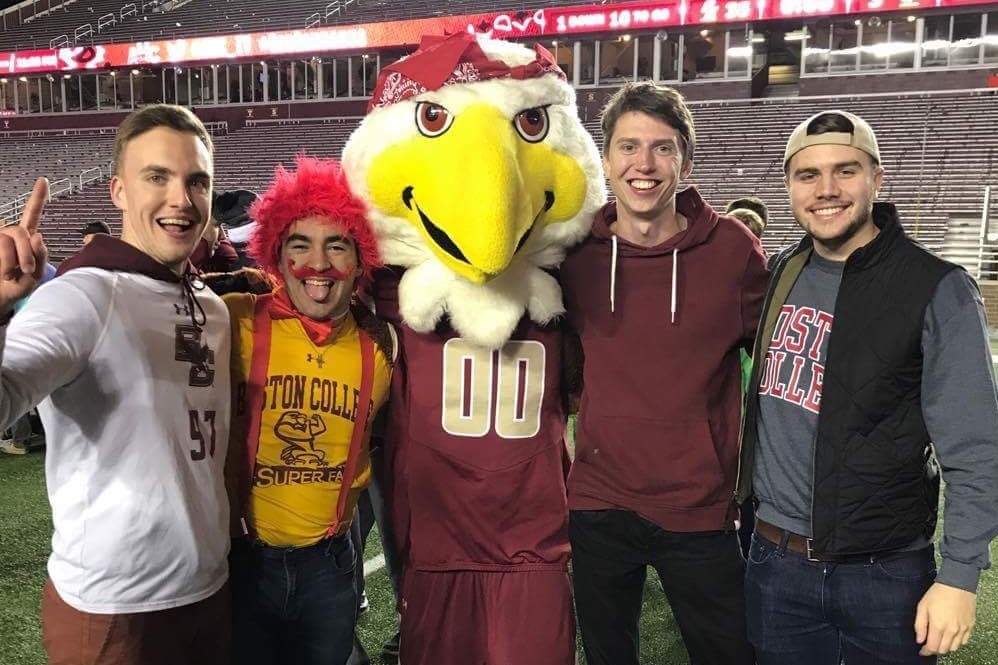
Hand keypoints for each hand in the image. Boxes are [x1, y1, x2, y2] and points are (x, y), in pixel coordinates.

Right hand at [0, 178, 48, 313]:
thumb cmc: (17, 286)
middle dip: (27, 253)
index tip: (43, 180)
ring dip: (16, 259)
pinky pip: (1, 248)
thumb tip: (37, 235)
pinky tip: (4, 273)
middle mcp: (11, 234)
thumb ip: (40, 255)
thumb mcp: (35, 274)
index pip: (32, 215)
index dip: (37, 197)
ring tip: (13, 274)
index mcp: (27, 238)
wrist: (1, 296)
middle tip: (27, 271)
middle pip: (22, 232)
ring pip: (9, 239)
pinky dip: (5, 264)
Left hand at [915, 582, 976, 655]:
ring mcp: (963, 629)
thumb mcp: (922, 606)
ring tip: (939, 640)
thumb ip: (919, 625)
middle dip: (935, 650)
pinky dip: (956, 643)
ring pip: (954, 648)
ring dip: (945, 647)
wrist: (958, 584)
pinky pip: (964, 641)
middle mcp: (952, 630)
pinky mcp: (970, 626)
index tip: (922, 651)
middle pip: (943, 650)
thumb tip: (919, 640)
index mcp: (938, 625)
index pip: (932, 647)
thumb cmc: (938, 593)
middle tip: (929, 645)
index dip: (926, 651)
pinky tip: (951, 637)